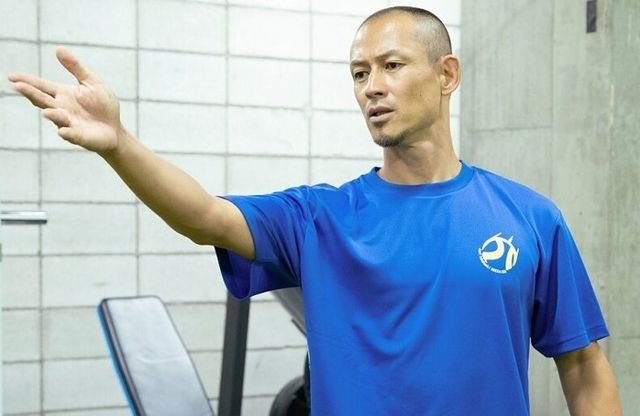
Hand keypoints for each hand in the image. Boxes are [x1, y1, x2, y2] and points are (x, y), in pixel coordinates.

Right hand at [8, 47, 122, 154]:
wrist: (115, 129)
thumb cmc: (102, 105)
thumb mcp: (92, 82)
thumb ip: (76, 67)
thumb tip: (58, 48)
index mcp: (63, 94)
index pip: (41, 86)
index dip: (27, 81)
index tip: (11, 77)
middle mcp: (61, 108)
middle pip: (43, 100)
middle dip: (31, 94)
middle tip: (18, 86)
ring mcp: (69, 123)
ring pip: (57, 118)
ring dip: (52, 114)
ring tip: (47, 112)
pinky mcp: (80, 136)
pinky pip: (72, 135)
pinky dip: (67, 133)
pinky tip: (63, 131)